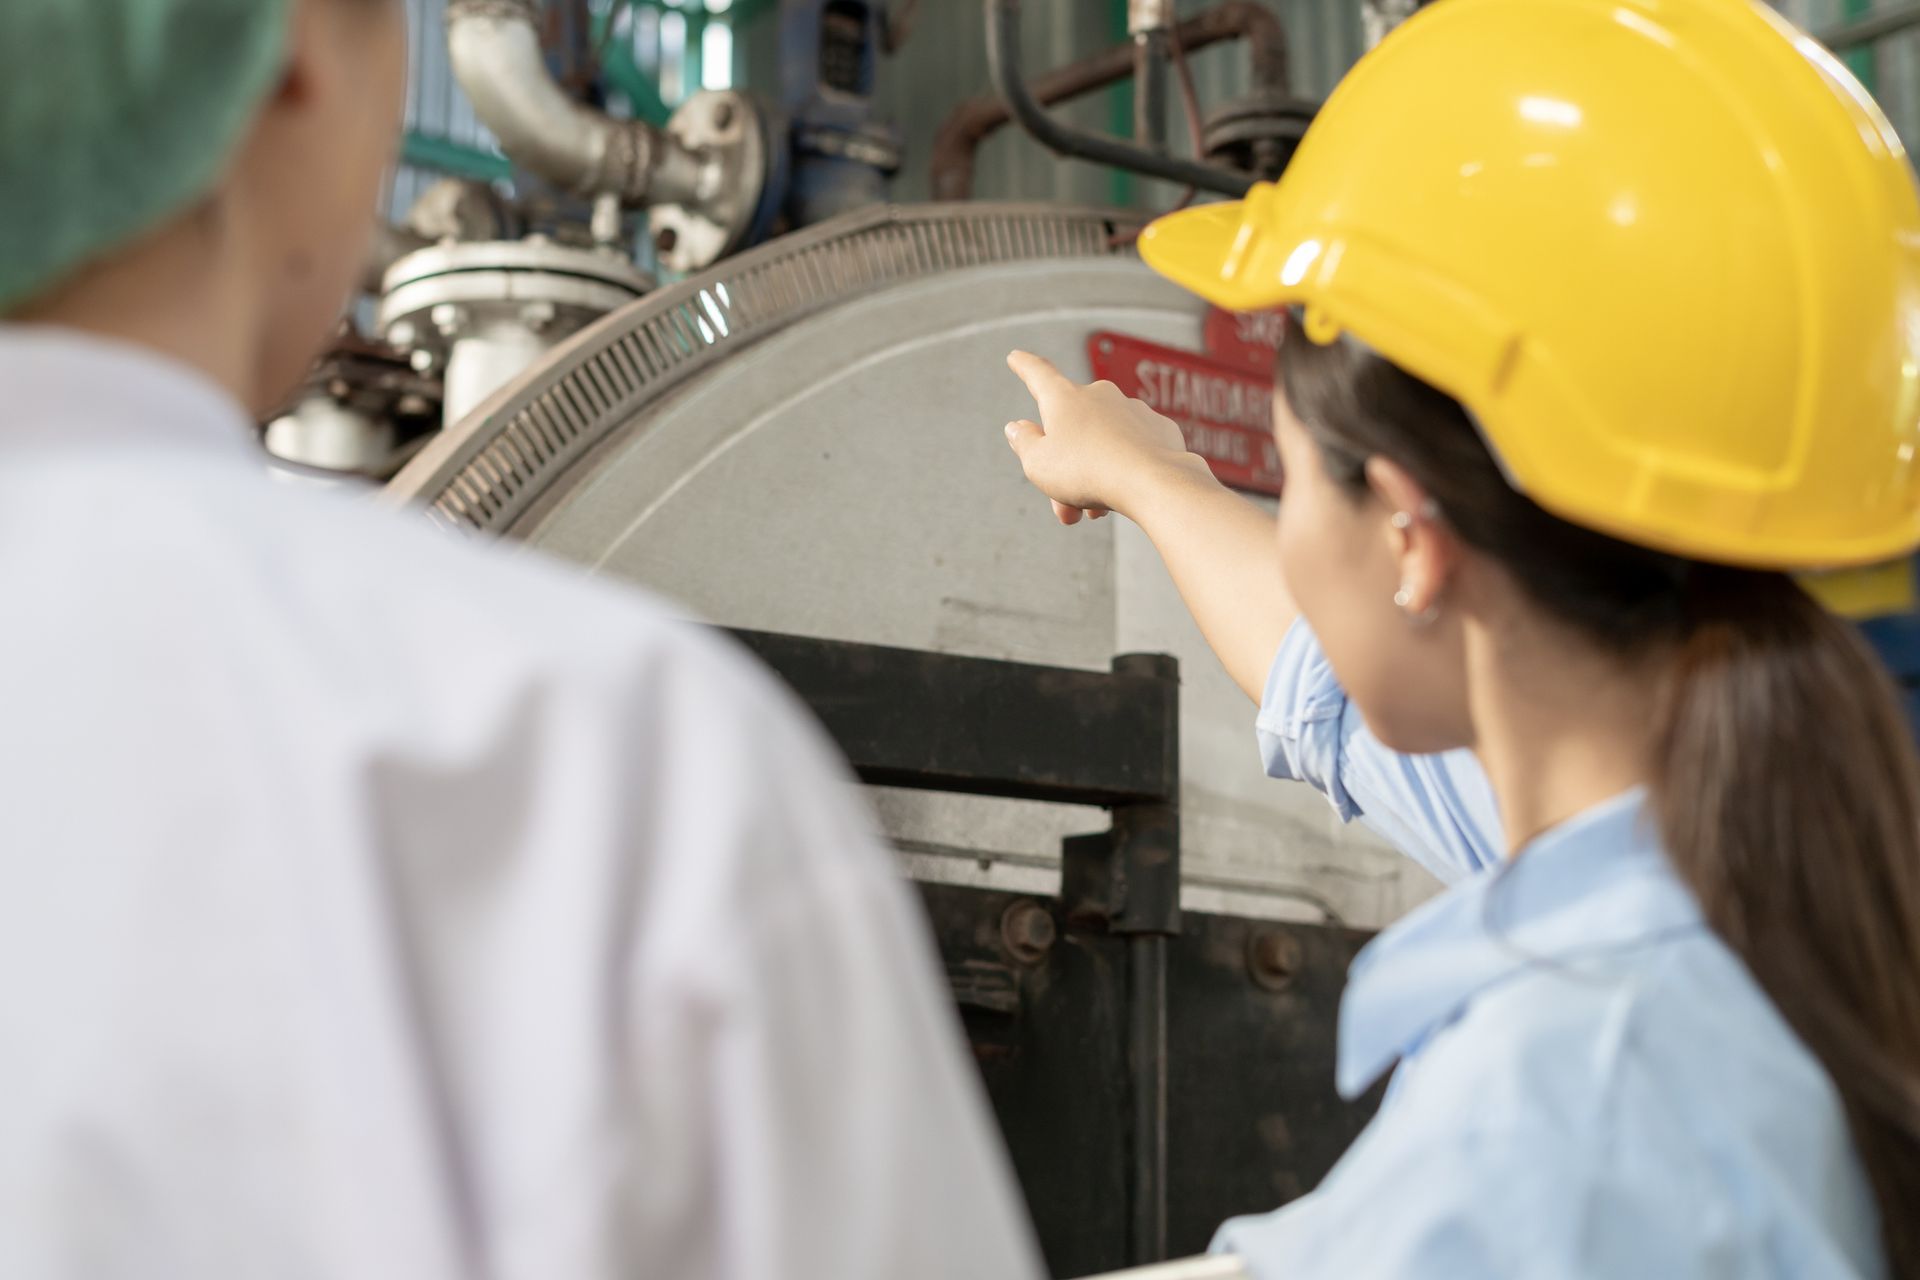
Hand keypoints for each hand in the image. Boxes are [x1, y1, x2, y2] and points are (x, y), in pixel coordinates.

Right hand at [1003, 350, 1203, 525]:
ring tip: (1094, 510)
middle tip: (1064, 507)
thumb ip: (1024, 443)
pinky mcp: (1159, 428)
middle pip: (1072, 430)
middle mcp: (1099, 395)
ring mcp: (1132, 409)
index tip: (1016, 357)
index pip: (1038, 374)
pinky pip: (1133, 448)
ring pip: (1103, 443)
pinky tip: (1127, 491)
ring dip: (1094, 475)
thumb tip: (1017, 427)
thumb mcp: (1038, 464)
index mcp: (1064, 398)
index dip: (1024, 366)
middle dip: (1064, 468)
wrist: (1152, 482)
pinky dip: (1125, 468)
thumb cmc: (1089, 473)